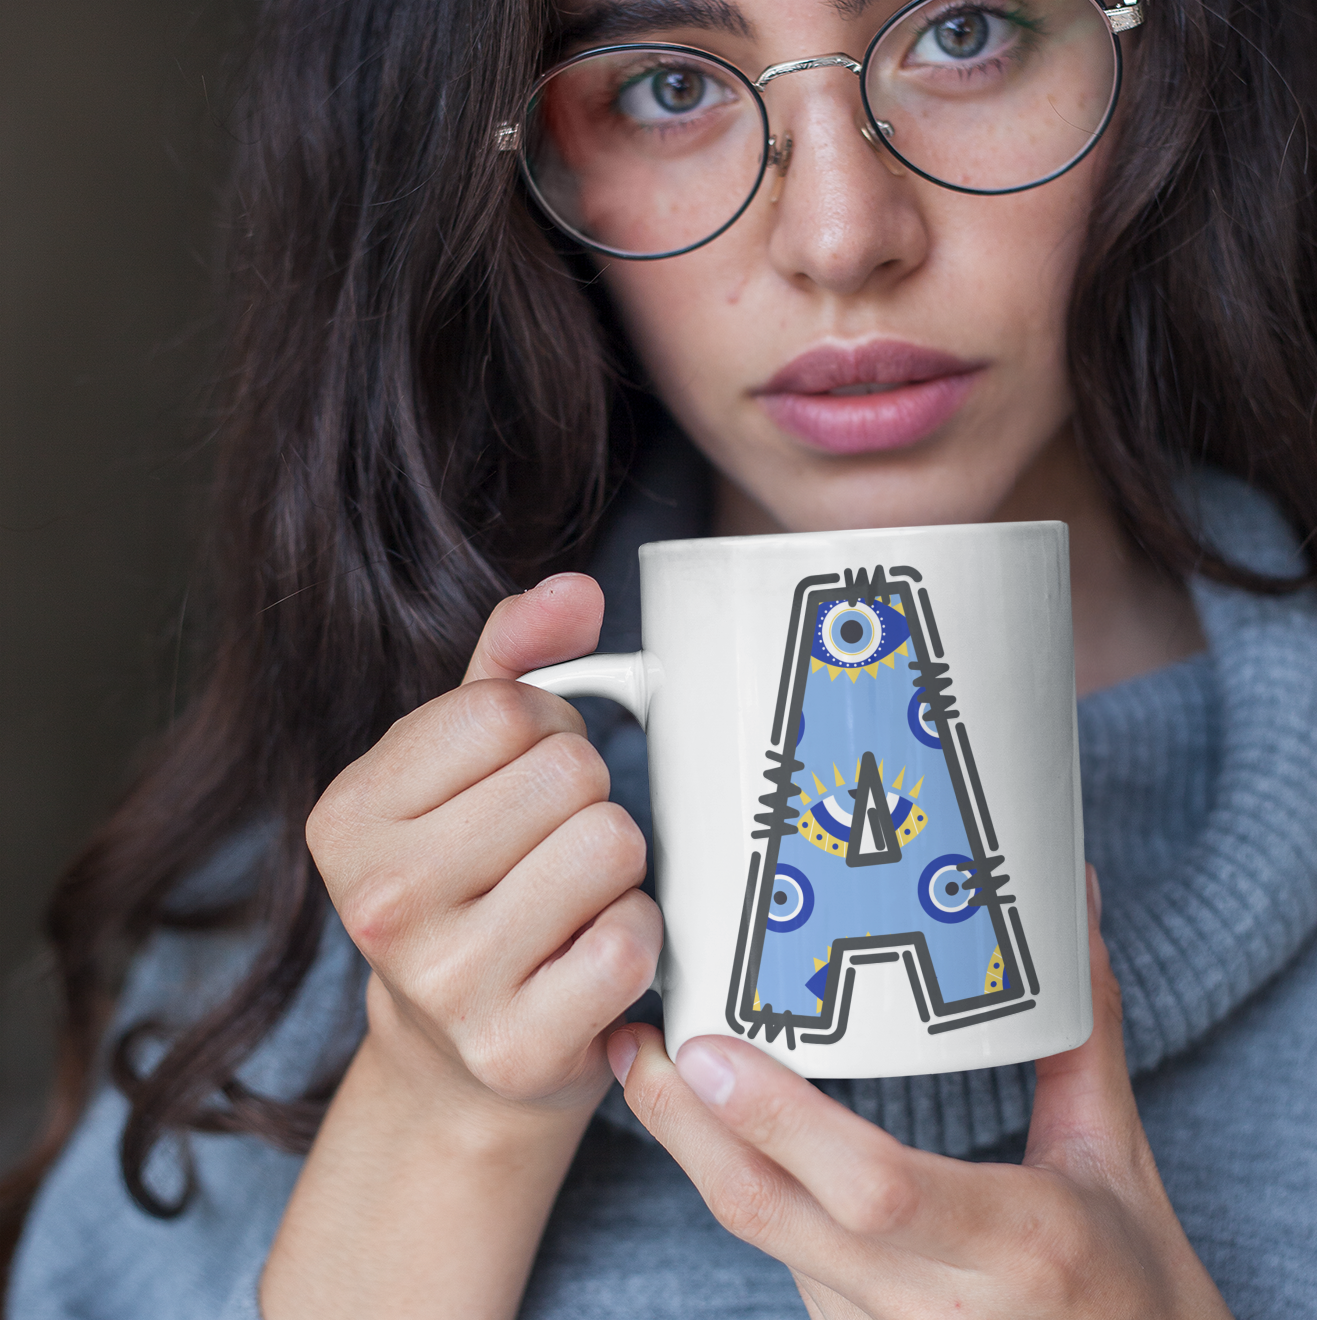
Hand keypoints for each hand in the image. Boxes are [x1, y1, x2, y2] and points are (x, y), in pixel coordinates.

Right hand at [307, 573, 661, 1124]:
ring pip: (611, 845)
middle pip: (570, 773)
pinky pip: (632, 939)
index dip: (548, 730)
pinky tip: (589, 957)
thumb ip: (511, 660)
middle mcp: (380, 901)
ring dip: (617, 866)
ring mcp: (445, 983)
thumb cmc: (469, 883)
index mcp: (349, 815)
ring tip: (572, 899)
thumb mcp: (459, 765)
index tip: (525, 779)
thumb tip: (576, 592)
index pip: (509, 709)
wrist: (458, 1056)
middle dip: (585, 798)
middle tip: (551, 848)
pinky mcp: (516, 1047)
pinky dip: (636, 937)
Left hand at [608, 868, 1232, 1319]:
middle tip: (635, 1039)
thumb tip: (1068, 901)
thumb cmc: (1136, 1292)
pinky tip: (705, 1126)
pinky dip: (740, 1188)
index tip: (705, 1049)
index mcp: (1015, 1244)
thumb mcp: (1118, 1160)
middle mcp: (936, 1305)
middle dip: (684, 1126)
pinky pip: (782, 1260)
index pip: (872, 1187)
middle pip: (772, 1214)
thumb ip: (1081, 1030)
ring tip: (648, 1062)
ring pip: (762, 1238)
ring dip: (697, 1153)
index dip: (779, 1120)